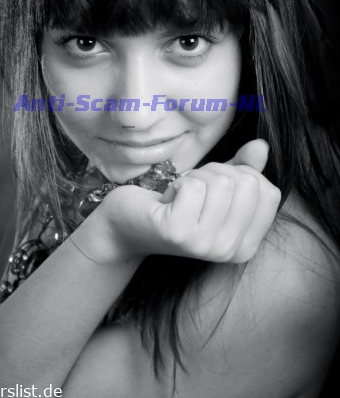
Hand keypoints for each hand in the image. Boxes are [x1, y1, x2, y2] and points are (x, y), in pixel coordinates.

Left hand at [71, 140, 280, 264]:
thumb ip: (244, 170)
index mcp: (245, 246)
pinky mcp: (178, 233)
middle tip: (194, 190)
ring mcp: (204, 245)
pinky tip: (167, 199)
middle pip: (247, 183)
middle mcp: (230, 251)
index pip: (269, 192)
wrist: (127, 225)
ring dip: (197, 177)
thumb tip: (262, 146)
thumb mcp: (216, 187)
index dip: (243, 176)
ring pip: (222, 182)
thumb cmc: (175, 203)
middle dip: (218, 173)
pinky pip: (194, 186)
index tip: (216, 187)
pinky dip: (179, 183)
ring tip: (180, 195)